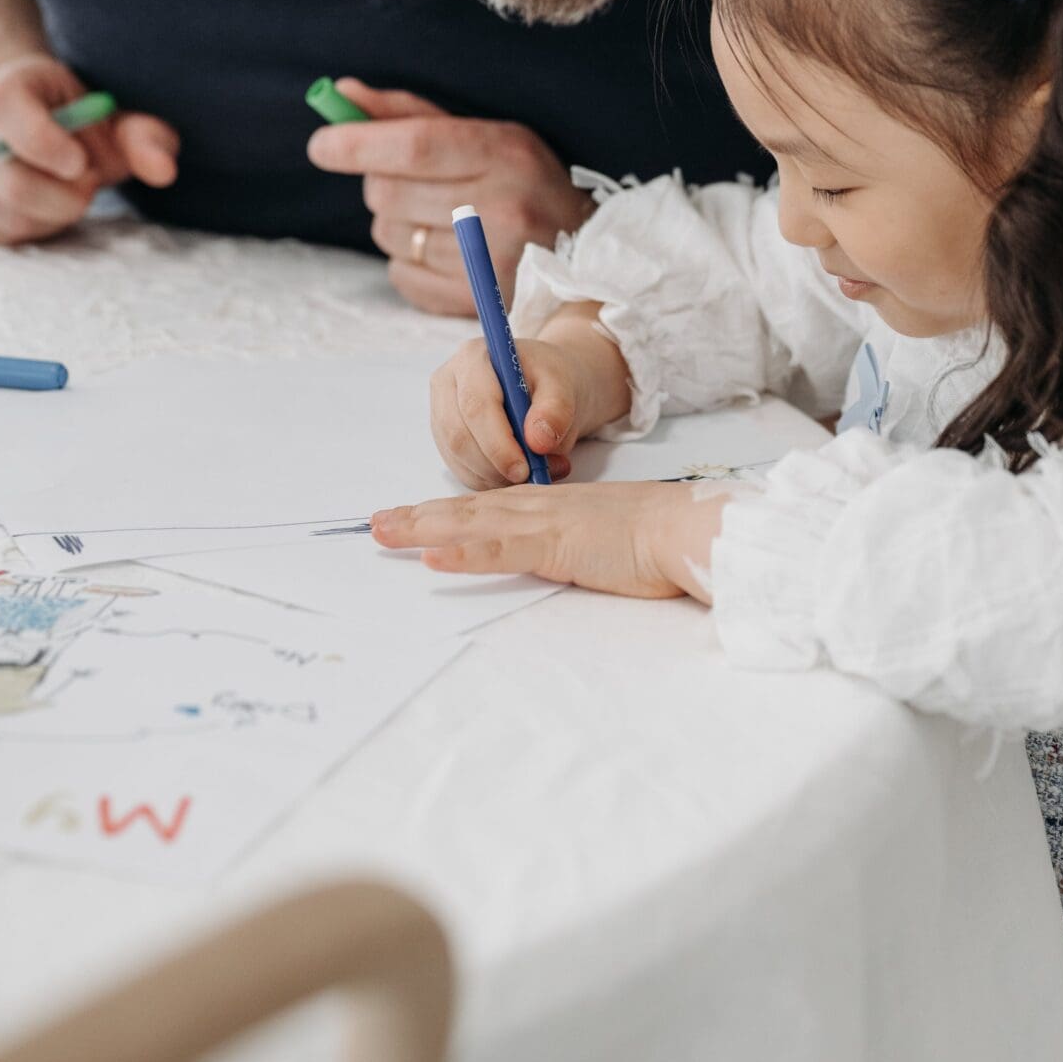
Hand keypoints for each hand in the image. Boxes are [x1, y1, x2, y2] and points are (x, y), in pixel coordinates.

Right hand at [0, 54, 178, 244]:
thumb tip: (164, 170)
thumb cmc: (80, 122)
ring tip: (63, 189)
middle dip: (65, 198)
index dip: (47, 145)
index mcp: (8, 89)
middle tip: (88, 184)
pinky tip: (41, 205)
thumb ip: (145, 139)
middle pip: (13, 186)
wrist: (34, 121)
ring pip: (9, 219)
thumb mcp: (117, 121)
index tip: (82, 163)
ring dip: (52, 216)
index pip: (7, 114)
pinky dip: (31, 229)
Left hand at [305, 78, 592, 312]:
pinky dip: (406, 260)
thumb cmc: (524, 181)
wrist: (585, 253)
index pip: (414, 147)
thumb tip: (341, 96)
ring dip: (393, 221)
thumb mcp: (485, 133)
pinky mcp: (474, 302)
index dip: (358, 144)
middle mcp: (500, 208)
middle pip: (390, 192)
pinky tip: (440, 249)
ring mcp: (487, 261)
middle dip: (378, 181)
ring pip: (388, 234)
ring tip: (434, 216)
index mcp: (505, 154)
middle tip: (406, 180)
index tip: (321, 144)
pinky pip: (399, 275)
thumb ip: (410, 114)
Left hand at [372, 476, 725, 601]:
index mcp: (553, 505)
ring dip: (423, 527)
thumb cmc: (659, 537)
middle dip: (418, 516)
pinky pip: (501, 550)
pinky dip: (463, 552)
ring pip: (472, 524)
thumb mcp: (609, 535)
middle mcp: (541, 507)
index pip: (487, 507)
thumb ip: (583, 540)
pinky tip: (431, 556)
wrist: (687, 528)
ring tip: (383, 533)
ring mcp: (546, 524)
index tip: (410, 516)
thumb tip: (573, 553)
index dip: (444, 511)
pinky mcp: (557, 546)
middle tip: (376, 523)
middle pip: (467, 510)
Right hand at [431, 320, 631, 486]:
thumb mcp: (563, 386)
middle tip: (530, 477)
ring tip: (534, 470)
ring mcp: (441, 411)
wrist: (545, 387)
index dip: (497, 443)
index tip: (524, 468)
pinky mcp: (444, 438)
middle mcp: (448, 382)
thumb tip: (538, 441)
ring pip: (458, 457)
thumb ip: (556, 409)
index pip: (476, 405)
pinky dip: (490, 480)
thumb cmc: (550, 380)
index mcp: (473, 357)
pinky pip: (460, 469)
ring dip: (495, 475)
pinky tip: (516, 472)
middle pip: (459, 435)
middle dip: (495, 465)